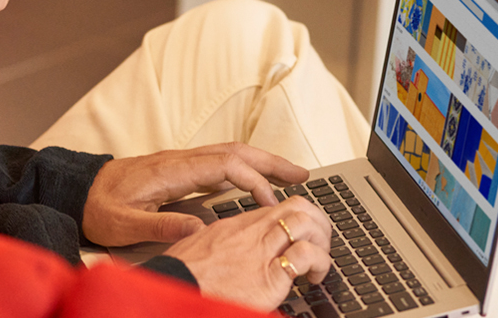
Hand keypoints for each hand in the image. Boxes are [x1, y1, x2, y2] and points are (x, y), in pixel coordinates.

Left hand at [81, 142, 308, 246]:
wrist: (78, 190)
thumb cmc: (97, 207)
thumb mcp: (122, 224)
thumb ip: (159, 225)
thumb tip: (200, 229)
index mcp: (171, 170)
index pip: (225, 166)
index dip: (254, 181)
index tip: (271, 203)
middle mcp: (181, 160)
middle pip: (236, 152)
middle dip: (272, 161)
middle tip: (304, 174)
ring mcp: (181, 162)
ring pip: (231, 154)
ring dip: (263, 162)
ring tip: (291, 175)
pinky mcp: (179, 169)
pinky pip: (221, 162)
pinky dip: (246, 167)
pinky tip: (257, 180)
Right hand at [162, 198, 332, 310]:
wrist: (174, 291)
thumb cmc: (181, 277)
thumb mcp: (198, 249)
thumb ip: (219, 244)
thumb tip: (228, 249)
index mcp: (236, 227)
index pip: (277, 208)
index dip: (298, 217)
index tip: (304, 231)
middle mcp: (251, 233)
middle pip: (297, 206)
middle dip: (318, 220)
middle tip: (321, 241)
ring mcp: (260, 251)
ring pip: (304, 222)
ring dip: (322, 240)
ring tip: (319, 261)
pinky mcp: (268, 276)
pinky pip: (303, 255)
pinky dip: (318, 262)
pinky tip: (313, 277)